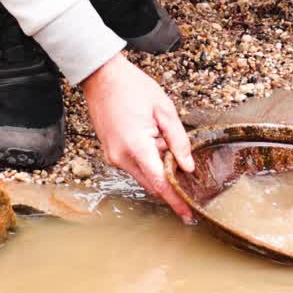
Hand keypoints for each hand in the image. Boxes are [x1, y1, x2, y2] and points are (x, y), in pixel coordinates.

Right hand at [82, 53, 195, 222]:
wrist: (101, 77)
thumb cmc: (133, 88)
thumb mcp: (164, 110)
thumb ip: (178, 141)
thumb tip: (188, 167)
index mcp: (136, 146)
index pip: (160, 183)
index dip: (175, 201)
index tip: (188, 216)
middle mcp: (121, 157)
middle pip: (151, 185)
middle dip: (171, 188)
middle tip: (191, 188)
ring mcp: (113, 156)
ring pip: (143, 176)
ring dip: (159, 171)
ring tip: (170, 148)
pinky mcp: (111, 153)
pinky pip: (134, 167)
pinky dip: (149, 164)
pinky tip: (157, 146)